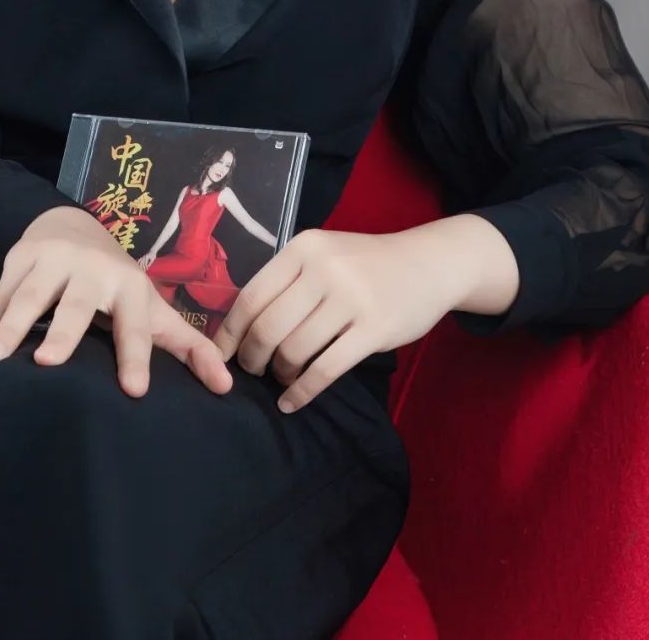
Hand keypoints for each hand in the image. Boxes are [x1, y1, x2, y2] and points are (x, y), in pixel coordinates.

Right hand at [0, 206, 232, 398]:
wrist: (71, 227)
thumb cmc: (118, 286)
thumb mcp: (151, 309)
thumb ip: (188, 347)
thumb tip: (228, 387)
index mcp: (129, 286)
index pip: (134, 324)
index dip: (136, 356)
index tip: (134, 391)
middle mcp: (91, 270)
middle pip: (76, 305)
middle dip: (65, 332)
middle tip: (49, 364)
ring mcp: (51, 262)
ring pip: (28, 299)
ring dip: (9, 329)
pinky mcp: (17, 260)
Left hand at [210, 227, 452, 413]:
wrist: (429, 263)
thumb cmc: (366, 264)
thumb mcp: (324, 255)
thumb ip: (288, 281)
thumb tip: (240, 327)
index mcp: (304, 247)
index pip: (251, 296)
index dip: (230, 333)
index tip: (219, 356)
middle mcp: (323, 269)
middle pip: (267, 327)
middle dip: (252, 359)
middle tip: (253, 372)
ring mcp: (351, 298)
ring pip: (294, 351)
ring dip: (280, 374)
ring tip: (282, 378)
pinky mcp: (374, 329)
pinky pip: (325, 370)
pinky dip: (302, 392)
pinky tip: (292, 402)